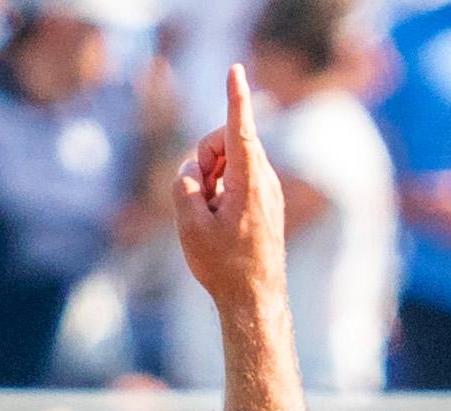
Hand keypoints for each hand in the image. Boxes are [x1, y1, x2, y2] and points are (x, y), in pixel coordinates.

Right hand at [169, 65, 282, 311]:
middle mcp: (263, 178)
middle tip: (197, 197)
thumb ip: (183, 184)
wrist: (255, 301)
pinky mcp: (265, 203)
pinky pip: (236, 182)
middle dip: (203, 159)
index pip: (238, 126)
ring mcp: (267, 190)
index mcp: (248, 178)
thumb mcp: (190, 225)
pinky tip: (218, 224)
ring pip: (229, 164)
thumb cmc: (224, 266)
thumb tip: (191, 170)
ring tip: (209, 219)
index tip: (235, 70)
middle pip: (224, 143)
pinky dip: (221, 193)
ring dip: (210, 181)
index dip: (234, 96)